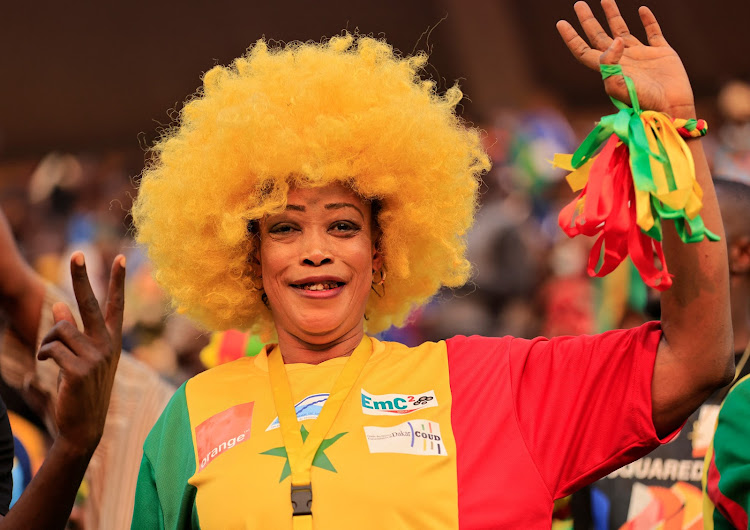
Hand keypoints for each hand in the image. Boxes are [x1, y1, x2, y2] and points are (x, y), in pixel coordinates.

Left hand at [37, 252, 125, 454]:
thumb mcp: (79, 358)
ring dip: (48, 341)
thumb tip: (59, 307)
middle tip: (77, 254)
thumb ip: (71, 333)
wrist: (84, 426)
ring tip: (49, 357)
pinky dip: (44, 355)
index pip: (115, 305)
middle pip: (91, 304)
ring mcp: (96, 357)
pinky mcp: (80, 369)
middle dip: (82, 277)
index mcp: (110, 341)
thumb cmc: (81, 390)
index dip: (117, 281)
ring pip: (60, 330)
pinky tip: (48, 368)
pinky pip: (52, 348)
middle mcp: (107, 345)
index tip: (121, 258)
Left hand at [557, 0, 695, 117]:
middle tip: (578, 4)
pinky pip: (653, 32)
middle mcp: (622, 61)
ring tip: (604, 0)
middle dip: (587, 21)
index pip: (584, 50)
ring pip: (623, 31)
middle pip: (599, 37)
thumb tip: (615, 40)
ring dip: (613, 15)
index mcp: (609, 70)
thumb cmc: (643, 103)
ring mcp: (642, 56)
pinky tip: (642, 9)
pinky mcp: (662, 53)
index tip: (561, 23)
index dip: (571, 38)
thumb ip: (610, 64)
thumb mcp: (619, 87)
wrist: (671, 110)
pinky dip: (648, 20)